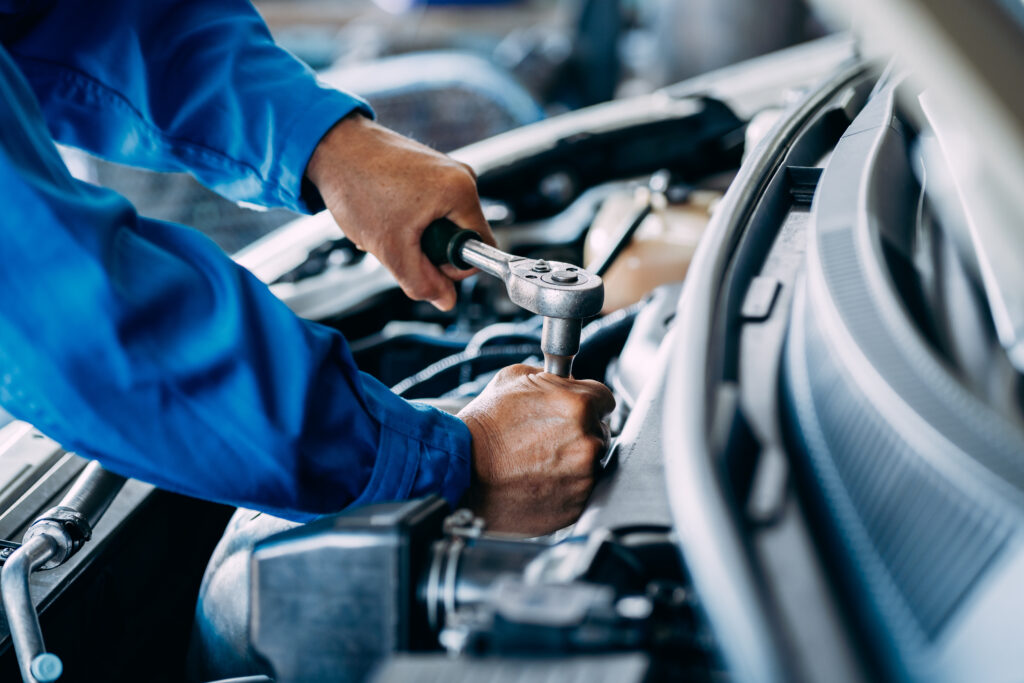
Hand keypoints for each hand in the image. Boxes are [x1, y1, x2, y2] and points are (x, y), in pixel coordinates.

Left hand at [305, 113, 494, 310]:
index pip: (483, 248)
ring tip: (387, 224)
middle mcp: (461, 176)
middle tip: (398, 243)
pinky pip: (433, 206)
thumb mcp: (391, 248)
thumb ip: (423, 282)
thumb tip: (446, 301)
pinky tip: (386, 212)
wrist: (331, 145)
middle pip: (462, 236)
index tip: (425, 262)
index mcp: (462, 192)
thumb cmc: (358, 186)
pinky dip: (410, 218)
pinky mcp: (430, 167)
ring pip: (444, 223)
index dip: (455, 267)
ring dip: (417, 235)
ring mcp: (446, 169)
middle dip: (430, 250)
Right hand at [457, 365, 614, 535]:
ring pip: (592, 463)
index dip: (588, 403)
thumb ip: (550, 376)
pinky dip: (566, 486)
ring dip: (574, 461)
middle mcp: (587, 442)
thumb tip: (565, 380)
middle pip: (600, 432)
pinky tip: (539, 479)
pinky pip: (581, 491)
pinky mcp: (575, 506)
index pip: (606, 399)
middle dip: (580, 432)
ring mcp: (584, 478)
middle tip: (548, 437)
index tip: (577, 410)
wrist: (462, 473)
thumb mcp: (513, 378)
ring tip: (539, 460)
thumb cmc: (482, 430)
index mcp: (579, 406)